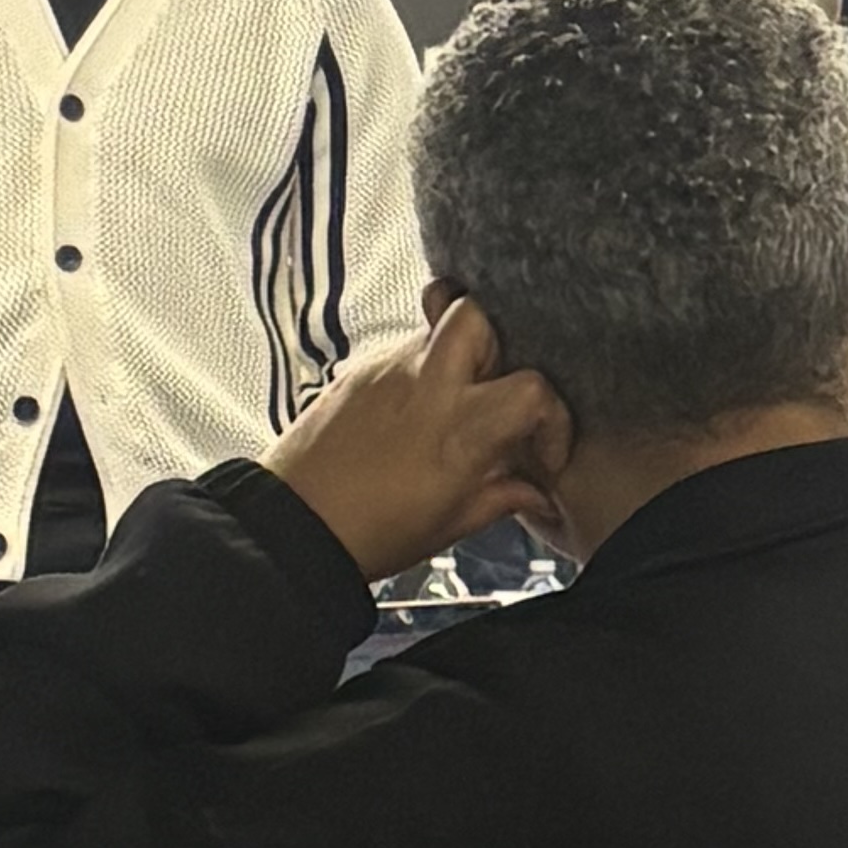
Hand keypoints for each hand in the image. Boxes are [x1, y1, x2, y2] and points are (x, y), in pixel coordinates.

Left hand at [267, 299, 570, 583]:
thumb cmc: (370, 532)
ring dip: (459, 353)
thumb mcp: (452, 522)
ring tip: (457, 399)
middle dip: (500, 344)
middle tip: (496, 391)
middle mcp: (428, 384)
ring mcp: (389, 370)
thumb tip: (535, 492)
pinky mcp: (359, 371)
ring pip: (439, 324)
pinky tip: (416, 413)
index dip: (552, 420)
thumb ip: (502, 496)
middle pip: (477, 315)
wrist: (295, 526)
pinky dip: (422, 371)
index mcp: (462, 427)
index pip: (533, 388)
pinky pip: (404, 350)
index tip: (541, 453)